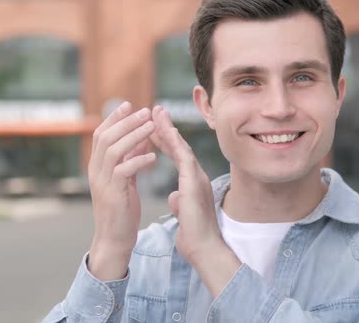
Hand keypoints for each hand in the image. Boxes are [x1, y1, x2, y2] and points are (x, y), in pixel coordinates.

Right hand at [87, 102, 155, 279]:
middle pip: (105, 137)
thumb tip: (143, 136)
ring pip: (113, 150)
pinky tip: (153, 157)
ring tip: (151, 126)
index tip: (130, 105)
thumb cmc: (122, 210)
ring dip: (133, 135)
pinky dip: (138, 161)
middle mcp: (95, 171)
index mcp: (97, 166)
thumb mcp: (127, 179)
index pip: (100, 134)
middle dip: (126, 122)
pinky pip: (123, 171)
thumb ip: (131, 157)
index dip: (114, 118)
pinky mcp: (113, 194)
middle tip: (145, 111)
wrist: (114, 240)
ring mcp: (102, 182)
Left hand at [150, 106, 240, 296]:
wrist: (204, 248)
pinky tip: (166, 131)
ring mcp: (197, 178)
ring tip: (157, 113)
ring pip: (181, 147)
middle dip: (166, 128)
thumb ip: (180, 202)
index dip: (165, 140)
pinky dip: (175, 144)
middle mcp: (196, 176)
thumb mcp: (184, 214)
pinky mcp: (194, 182)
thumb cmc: (195, 236)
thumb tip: (175, 197)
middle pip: (179, 147)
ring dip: (168, 129)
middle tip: (155, 110)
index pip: (177, 156)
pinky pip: (184, 158)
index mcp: (192, 183)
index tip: (153, 128)